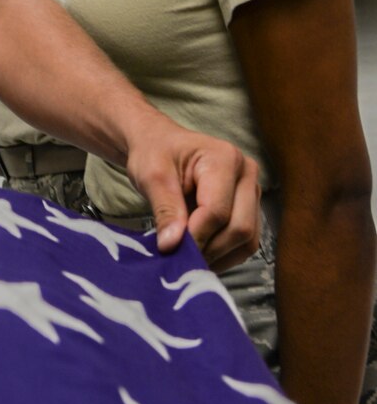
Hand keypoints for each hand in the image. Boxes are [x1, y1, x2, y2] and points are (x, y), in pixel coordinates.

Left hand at [124, 119, 260, 269]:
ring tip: (189, 258)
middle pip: (240, 228)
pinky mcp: (250, 209)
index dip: (196, 235)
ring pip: (248, 240)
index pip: (217, 210)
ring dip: (219, 256)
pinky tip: (201, 255)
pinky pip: (246, 243)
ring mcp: (252, 192)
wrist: (161, 145)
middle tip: (180, 258)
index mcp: (225, 159)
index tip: (171, 248)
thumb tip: (172, 245)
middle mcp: (247, 174)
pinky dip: (224, 255)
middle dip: (209, 249)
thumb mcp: (152, 176)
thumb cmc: (156, 153)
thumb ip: (165, 209)